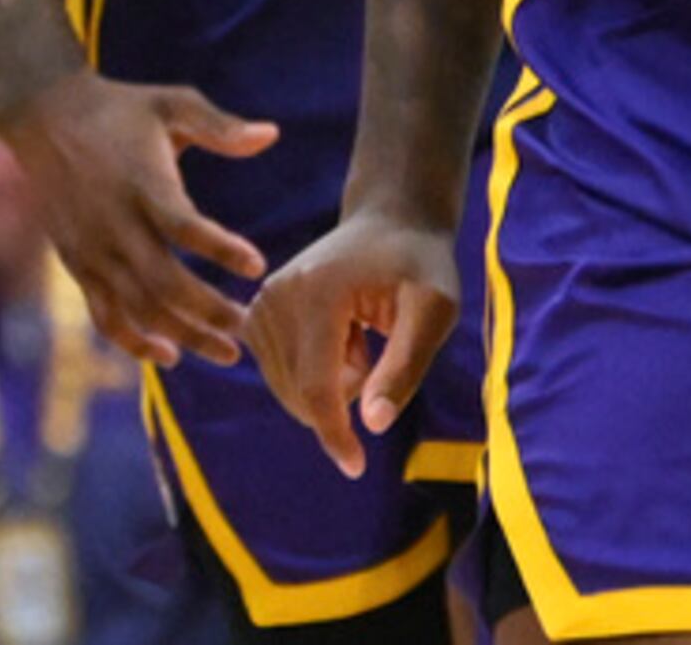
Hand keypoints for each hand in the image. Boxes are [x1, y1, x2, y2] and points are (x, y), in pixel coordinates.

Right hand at [3, 68, 276, 367]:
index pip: (182, 225)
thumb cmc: (121, 109)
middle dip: (208, 311)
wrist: (43, 117)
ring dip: (183, 335)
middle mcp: (114, 223)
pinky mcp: (78, 265)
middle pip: (163, 281)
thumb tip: (272, 135)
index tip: (258, 266)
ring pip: (139, 307)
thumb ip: (220, 125)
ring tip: (227, 352)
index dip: (220, 248)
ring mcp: (93, 249)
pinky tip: (169, 355)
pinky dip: (134, 341)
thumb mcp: (171, 103)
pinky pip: (105, 315)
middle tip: (248, 328)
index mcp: (141, 182)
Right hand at [236, 206, 462, 479]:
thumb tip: (373, 424)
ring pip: (289, 389)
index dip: (334, 433)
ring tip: (360, 337)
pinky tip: (341, 336)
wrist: (392, 221)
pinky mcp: (257, 312)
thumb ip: (405, 366)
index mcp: (319, 293)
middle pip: (299, 393)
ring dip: (332, 382)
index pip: (316, 387)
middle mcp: (277, 296)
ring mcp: (261, 303)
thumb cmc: (420, 265)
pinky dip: (314, 371)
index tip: (356, 468)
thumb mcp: (434, 310)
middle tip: (377, 350)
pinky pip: (281, 374)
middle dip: (344, 394)